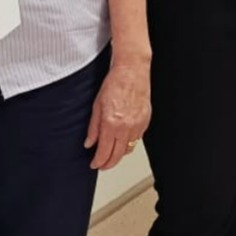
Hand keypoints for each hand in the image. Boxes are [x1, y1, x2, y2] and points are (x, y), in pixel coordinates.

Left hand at [85, 56, 151, 170]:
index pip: (104, 152)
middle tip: (102, 165)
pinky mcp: (145, 122)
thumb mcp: (97, 105)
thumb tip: (89, 143)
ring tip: (111, 154)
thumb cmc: (114, 83)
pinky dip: (129, 144)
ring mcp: (137, 125)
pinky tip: (122, 141)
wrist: (132, 71)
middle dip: (108, 163)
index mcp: (111, 124)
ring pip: (128, 149)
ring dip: (119, 155)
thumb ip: (93, 127)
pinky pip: (137, 139)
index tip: (94, 164)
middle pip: (117, 155)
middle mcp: (126, 127)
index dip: (98, 162)